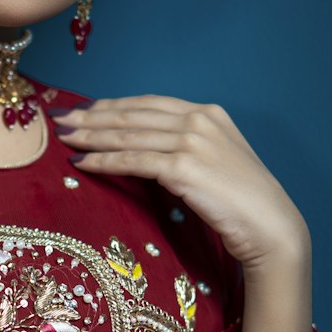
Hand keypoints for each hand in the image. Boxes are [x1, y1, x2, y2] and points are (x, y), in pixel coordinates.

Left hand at [51, 96, 308, 272]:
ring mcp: (192, 142)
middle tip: (61, 119)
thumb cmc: (242, 202)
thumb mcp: (215, 161)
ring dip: (91, 137)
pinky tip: (83, 163)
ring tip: (64, 139)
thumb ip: (186, 146)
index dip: (112, 105)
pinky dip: (104, 161)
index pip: (148, 104)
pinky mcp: (183, 168)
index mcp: (208, 113)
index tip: (85, 109)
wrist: (270, 227)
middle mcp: (199, 121)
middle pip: (133, 116)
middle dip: (92, 116)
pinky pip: (132, 161)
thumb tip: (145, 148)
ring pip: (128, 136)